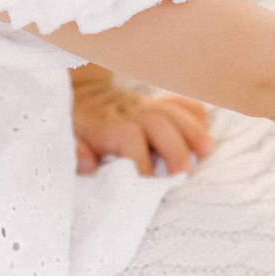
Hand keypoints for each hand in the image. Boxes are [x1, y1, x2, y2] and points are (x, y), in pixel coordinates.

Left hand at [72, 65, 214, 175]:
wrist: (81, 92)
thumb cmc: (74, 124)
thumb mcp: (66, 136)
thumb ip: (75, 150)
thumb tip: (88, 164)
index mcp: (107, 124)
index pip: (129, 137)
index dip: (139, 160)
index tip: (146, 182)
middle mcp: (130, 112)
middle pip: (159, 124)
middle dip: (175, 148)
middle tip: (185, 173)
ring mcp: (146, 106)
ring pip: (174, 112)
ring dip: (193, 130)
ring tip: (208, 150)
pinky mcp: (156, 104)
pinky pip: (180, 102)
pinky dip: (194, 111)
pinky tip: (206, 124)